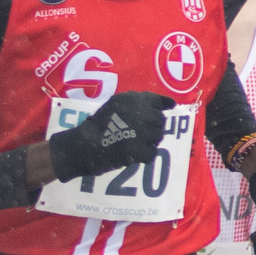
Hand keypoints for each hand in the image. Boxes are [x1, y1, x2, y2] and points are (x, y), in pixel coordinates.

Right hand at [40, 90, 177, 181]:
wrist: (84, 145)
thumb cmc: (98, 124)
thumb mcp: (117, 103)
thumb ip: (141, 102)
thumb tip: (171, 104)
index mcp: (136, 99)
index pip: (159, 103)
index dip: (158, 111)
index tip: (153, 117)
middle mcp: (142, 114)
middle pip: (160, 122)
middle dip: (151, 128)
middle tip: (136, 133)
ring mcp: (143, 133)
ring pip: (158, 138)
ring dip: (148, 141)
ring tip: (132, 142)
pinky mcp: (140, 151)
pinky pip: (152, 153)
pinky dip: (144, 155)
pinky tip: (132, 153)